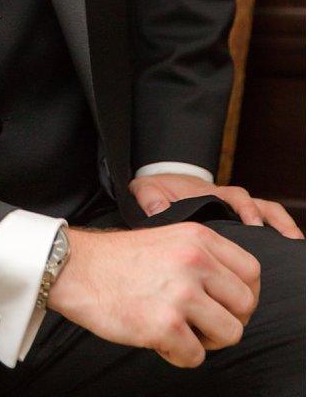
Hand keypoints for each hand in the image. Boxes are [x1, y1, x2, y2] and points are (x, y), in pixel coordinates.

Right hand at [47, 224, 259, 367]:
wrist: (70, 267)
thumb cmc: (114, 259)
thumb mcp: (167, 239)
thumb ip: (202, 257)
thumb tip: (234, 292)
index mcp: (197, 238)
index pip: (251, 273)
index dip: (242, 295)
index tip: (221, 303)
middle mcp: (194, 262)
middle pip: (244, 307)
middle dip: (224, 320)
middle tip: (196, 321)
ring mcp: (180, 294)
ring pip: (228, 334)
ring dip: (205, 340)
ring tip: (177, 330)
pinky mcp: (164, 325)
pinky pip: (195, 357)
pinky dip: (177, 354)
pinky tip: (155, 338)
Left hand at [130, 172, 302, 238]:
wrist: (162, 190)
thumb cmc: (158, 192)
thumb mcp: (147, 189)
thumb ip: (150, 197)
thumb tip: (158, 209)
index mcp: (209, 194)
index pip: (234, 198)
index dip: (246, 210)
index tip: (253, 224)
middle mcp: (228, 201)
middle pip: (259, 205)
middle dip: (274, 221)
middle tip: (286, 238)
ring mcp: (235, 211)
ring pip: (268, 214)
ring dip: (283, 227)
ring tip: (295, 246)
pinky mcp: (238, 221)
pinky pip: (266, 225)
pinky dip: (278, 234)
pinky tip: (288, 252)